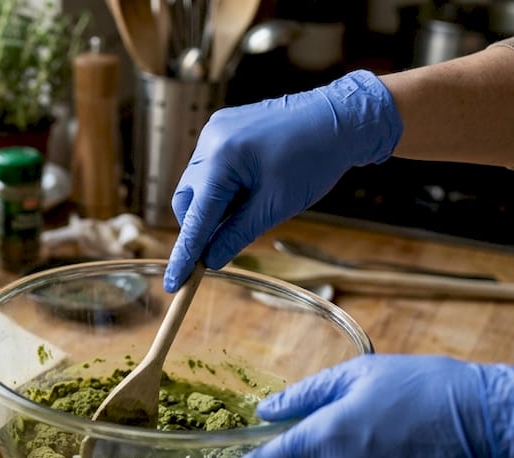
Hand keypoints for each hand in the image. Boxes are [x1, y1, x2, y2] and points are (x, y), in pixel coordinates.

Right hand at [164, 70, 402, 291]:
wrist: (340, 118)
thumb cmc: (313, 160)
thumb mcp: (275, 206)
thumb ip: (237, 234)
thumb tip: (211, 260)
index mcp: (220, 160)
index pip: (195, 219)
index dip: (185, 255)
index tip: (174, 284)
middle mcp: (209, 141)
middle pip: (187, 200)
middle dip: (200, 225)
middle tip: (225, 242)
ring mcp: (215, 131)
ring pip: (198, 184)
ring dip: (214, 205)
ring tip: (251, 205)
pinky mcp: (224, 127)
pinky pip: (211, 166)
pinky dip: (222, 186)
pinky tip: (251, 187)